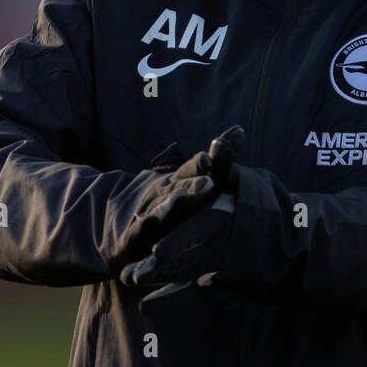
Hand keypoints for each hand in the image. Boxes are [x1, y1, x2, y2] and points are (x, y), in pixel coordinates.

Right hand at [108, 126, 244, 273]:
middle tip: (208, 181)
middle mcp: (163, 195)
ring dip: (171, 204)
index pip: (194, 170)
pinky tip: (150, 221)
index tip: (215, 152)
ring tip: (181, 198)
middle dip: (192, 183)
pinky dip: (143, 226)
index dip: (203, 164)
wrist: (125, 229)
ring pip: (161, 208)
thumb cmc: (168, 202)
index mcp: (179, 182)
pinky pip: (139, 231)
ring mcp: (148, 214)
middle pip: (179, 188)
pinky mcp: (134, 237)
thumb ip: (218, 158)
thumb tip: (241, 129)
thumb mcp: (191, 180)